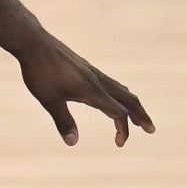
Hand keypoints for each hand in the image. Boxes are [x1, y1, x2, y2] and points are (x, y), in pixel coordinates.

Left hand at [17, 36, 153, 146]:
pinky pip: (111, 84)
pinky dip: (119, 95)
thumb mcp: (49, 100)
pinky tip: (113, 98)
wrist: (35, 44)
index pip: (118, 113)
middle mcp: (98, 81)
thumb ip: (63, 121)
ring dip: (131, 105)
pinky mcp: (87, 69)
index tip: (119, 144)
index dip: (123, 129)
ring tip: (136, 117)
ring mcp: (94, 74)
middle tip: (150, 129)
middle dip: (140, 115)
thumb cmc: (40, 73)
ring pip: (120, 91)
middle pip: (128, 100)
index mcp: (92, 91)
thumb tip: (73, 143)